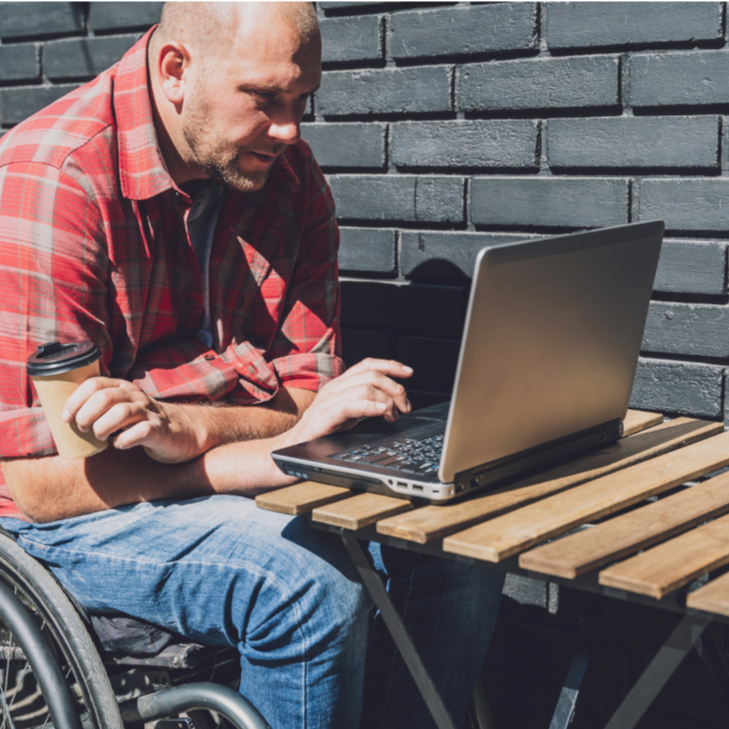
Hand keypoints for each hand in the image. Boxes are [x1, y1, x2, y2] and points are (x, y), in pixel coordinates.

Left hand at [62, 377, 198, 462]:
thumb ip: (100, 404)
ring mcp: (148, 412)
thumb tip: (66, 415)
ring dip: (102, 428)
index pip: (94, 384)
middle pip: (104, 398)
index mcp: (123, 387)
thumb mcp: (122, 405)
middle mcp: (135, 396)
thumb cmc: (141, 422)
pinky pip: (138, 433)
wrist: (180, 432)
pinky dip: (123, 441)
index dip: (75, 400)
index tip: (66, 418)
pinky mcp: (158, 430)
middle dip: (86, 416)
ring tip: (101, 437)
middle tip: (84, 430)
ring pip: (120, 413)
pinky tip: (120, 444)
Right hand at [285, 358, 413, 444]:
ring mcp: (328, 400)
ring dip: (386, 401)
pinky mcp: (325, 415)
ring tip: (393, 416)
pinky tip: (381, 413)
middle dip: (395, 388)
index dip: (390, 365)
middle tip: (405, 406)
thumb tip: (392, 403)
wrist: (293, 448)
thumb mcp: (350, 414)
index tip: (409, 372)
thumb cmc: (322, 432)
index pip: (368, 364)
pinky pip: (350, 404)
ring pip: (365, 387)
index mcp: (341, 383)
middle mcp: (335, 387)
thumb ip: (367, 404)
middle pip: (372, 375)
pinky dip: (370, 407)